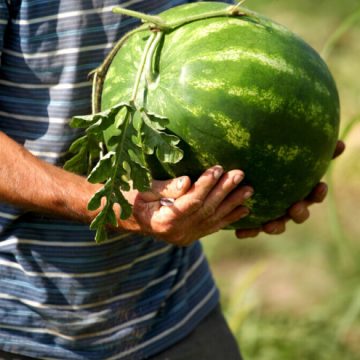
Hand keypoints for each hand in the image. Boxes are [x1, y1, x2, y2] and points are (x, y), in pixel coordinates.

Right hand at [120, 166, 252, 245]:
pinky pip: (212, 227)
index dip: (205, 185)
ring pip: (213, 219)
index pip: (190, 202)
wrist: (125, 218)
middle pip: (206, 210)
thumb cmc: (129, 198)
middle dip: (224, 191)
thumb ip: (163, 187)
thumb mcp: (140, 189)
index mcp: (163, 221)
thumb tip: (186, 182)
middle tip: (239, 174)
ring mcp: (185, 237)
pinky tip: (243, 209)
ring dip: (232, 204)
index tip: (218, 168)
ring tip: (248, 190)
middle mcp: (177, 233)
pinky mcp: (190, 237)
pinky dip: (228, 218)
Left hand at [235, 140, 345, 238]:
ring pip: (278, 225)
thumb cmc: (271, 162)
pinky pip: (253, 229)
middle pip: (299, 214)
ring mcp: (273, 215)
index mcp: (300, 192)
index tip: (320, 186)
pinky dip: (249, 231)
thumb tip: (340, 143)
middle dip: (300, 212)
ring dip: (276, 227)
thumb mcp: (285, 153)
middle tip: (295, 207)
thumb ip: (310, 150)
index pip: (314, 195)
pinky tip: (240, 232)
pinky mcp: (255, 221)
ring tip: (268, 225)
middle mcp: (289, 206)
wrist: (247, 178)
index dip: (318, 193)